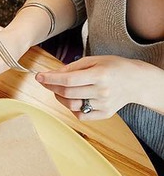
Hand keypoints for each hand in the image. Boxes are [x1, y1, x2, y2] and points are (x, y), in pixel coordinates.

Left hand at [35, 55, 150, 119]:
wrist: (137, 82)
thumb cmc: (114, 67)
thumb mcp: (94, 60)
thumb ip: (72, 67)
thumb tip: (53, 74)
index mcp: (100, 75)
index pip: (68, 79)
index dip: (50, 78)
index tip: (38, 76)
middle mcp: (102, 92)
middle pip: (67, 93)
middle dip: (51, 86)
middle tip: (45, 81)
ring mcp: (104, 105)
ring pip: (72, 105)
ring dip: (59, 97)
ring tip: (58, 89)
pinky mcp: (105, 114)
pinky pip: (81, 115)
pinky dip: (72, 108)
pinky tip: (71, 99)